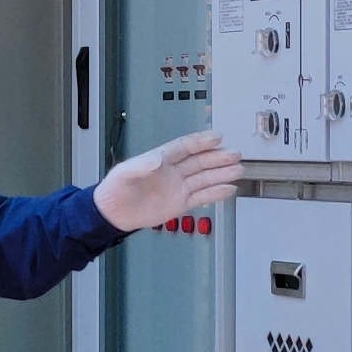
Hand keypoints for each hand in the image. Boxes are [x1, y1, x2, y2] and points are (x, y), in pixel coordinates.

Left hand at [95, 130, 244, 233]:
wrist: (113, 213)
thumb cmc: (115, 189)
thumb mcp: (125, 173)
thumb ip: (141, 165)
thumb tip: (157, 159)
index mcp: (161, 159)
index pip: (185, 147)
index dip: (201, 142)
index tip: (217, 137)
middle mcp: (173, 171)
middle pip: (200, 161)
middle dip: (218, 157)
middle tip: (235, 153)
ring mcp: (178, 187)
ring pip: (204, 178)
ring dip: (222, 174)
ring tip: (238, 170)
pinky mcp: (180, 203)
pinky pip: (202, 196)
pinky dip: (216, 193)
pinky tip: (229, 189)